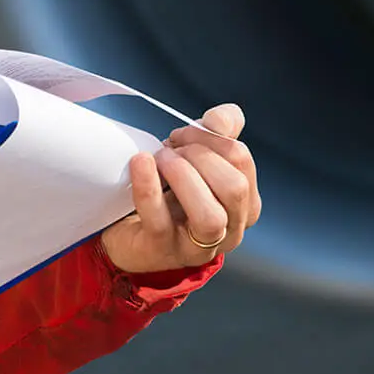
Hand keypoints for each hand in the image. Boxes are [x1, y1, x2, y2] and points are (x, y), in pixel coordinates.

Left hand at [100, 104, 260, 272]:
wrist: (128, 225)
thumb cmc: (169, 188)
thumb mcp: (198, 153)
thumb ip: (217, 131)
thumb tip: (219, 121)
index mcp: (246, 203)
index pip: (241, 159)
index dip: (209, 136)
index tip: (181, 135)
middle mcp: (231, 230)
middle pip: (235, 188)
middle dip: (199, 155)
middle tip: (170, 148)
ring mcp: (198, 247)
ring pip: (210, 216)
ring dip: (182, 175)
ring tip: (160, 160)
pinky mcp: (162, 251)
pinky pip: (160, 221)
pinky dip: (148, 186)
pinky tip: (140, 162)